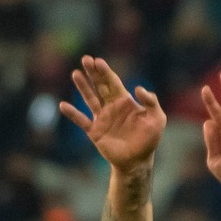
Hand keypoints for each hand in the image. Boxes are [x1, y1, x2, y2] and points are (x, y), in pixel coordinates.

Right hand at [59, 56, 165, 170]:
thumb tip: (138, 89)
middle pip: (100, 85)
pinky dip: (72, 114)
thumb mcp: (157, 118)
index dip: (105, 71)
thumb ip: (151, 101)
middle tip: (85, 59)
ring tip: (75, 73)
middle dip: (93, 73)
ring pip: (90, 98)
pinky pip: (82, 121)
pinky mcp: (95, 132)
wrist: (137, 161)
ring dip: (83, 86)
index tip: (98, 61)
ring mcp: (102, 118)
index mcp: (124, 101)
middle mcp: (111, 106)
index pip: (113, 82)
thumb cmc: (149, 139)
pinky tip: (63, 105)